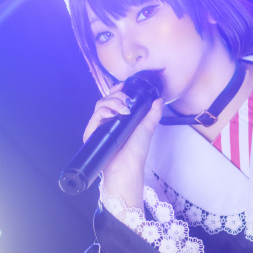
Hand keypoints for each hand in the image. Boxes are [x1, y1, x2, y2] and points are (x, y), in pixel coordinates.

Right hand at [84, 82, 163, 208]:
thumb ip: (153, 113)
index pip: (113, 99)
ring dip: (111, 102)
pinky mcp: (92, 134)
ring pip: (99, 105)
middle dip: (117, 95)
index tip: (124, 85)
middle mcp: (108, 121)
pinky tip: (113, 114)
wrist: (128, 167)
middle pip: (105, 100)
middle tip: (128, 102)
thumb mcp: (147, 128)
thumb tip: (159, 99)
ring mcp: (99, 127)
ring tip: (124, 109)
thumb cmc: (136, 151)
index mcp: (119, 119)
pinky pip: (94, 117)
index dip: (116, 90)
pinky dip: (103, 112)